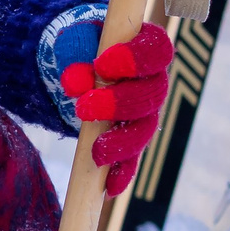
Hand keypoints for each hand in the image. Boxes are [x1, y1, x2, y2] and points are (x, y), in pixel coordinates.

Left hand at [51, 18, 170, 195]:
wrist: (75, 69)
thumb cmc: (80, 48)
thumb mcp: (73, 42)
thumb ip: (73, 50)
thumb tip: (75, 80)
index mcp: (146, 48)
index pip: (157, 50)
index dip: (135, 58)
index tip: (102, 64)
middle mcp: (153, 81)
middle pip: (152, 94)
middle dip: (119, 104)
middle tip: (83, 108)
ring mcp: (145, 114)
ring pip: (145, 130)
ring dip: (122, 142)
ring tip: (97, 152)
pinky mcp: (130, 140)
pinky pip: (133, 160)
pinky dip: (123, 174)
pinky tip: (110, 188)